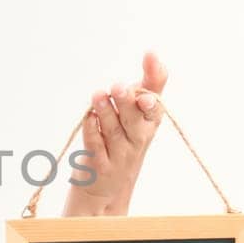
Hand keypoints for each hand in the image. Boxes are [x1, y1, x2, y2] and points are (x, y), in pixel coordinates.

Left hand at [60, 50, 168, 216]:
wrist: (107, 189)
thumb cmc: (125, 141)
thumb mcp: (140, 115)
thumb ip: (148, 84)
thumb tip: (153, 54)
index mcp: (149, 124)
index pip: (155, 107)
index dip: (152, 92)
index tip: (147, 79)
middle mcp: (137, 140)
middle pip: (135, 121)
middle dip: (127, 103)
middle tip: (118, 87)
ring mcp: (118, 154)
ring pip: (113, 131)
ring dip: (106, 112)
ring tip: (98, 94)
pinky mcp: (99, 164)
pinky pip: (95, 145)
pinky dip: (92, 130)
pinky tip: (89, 117)